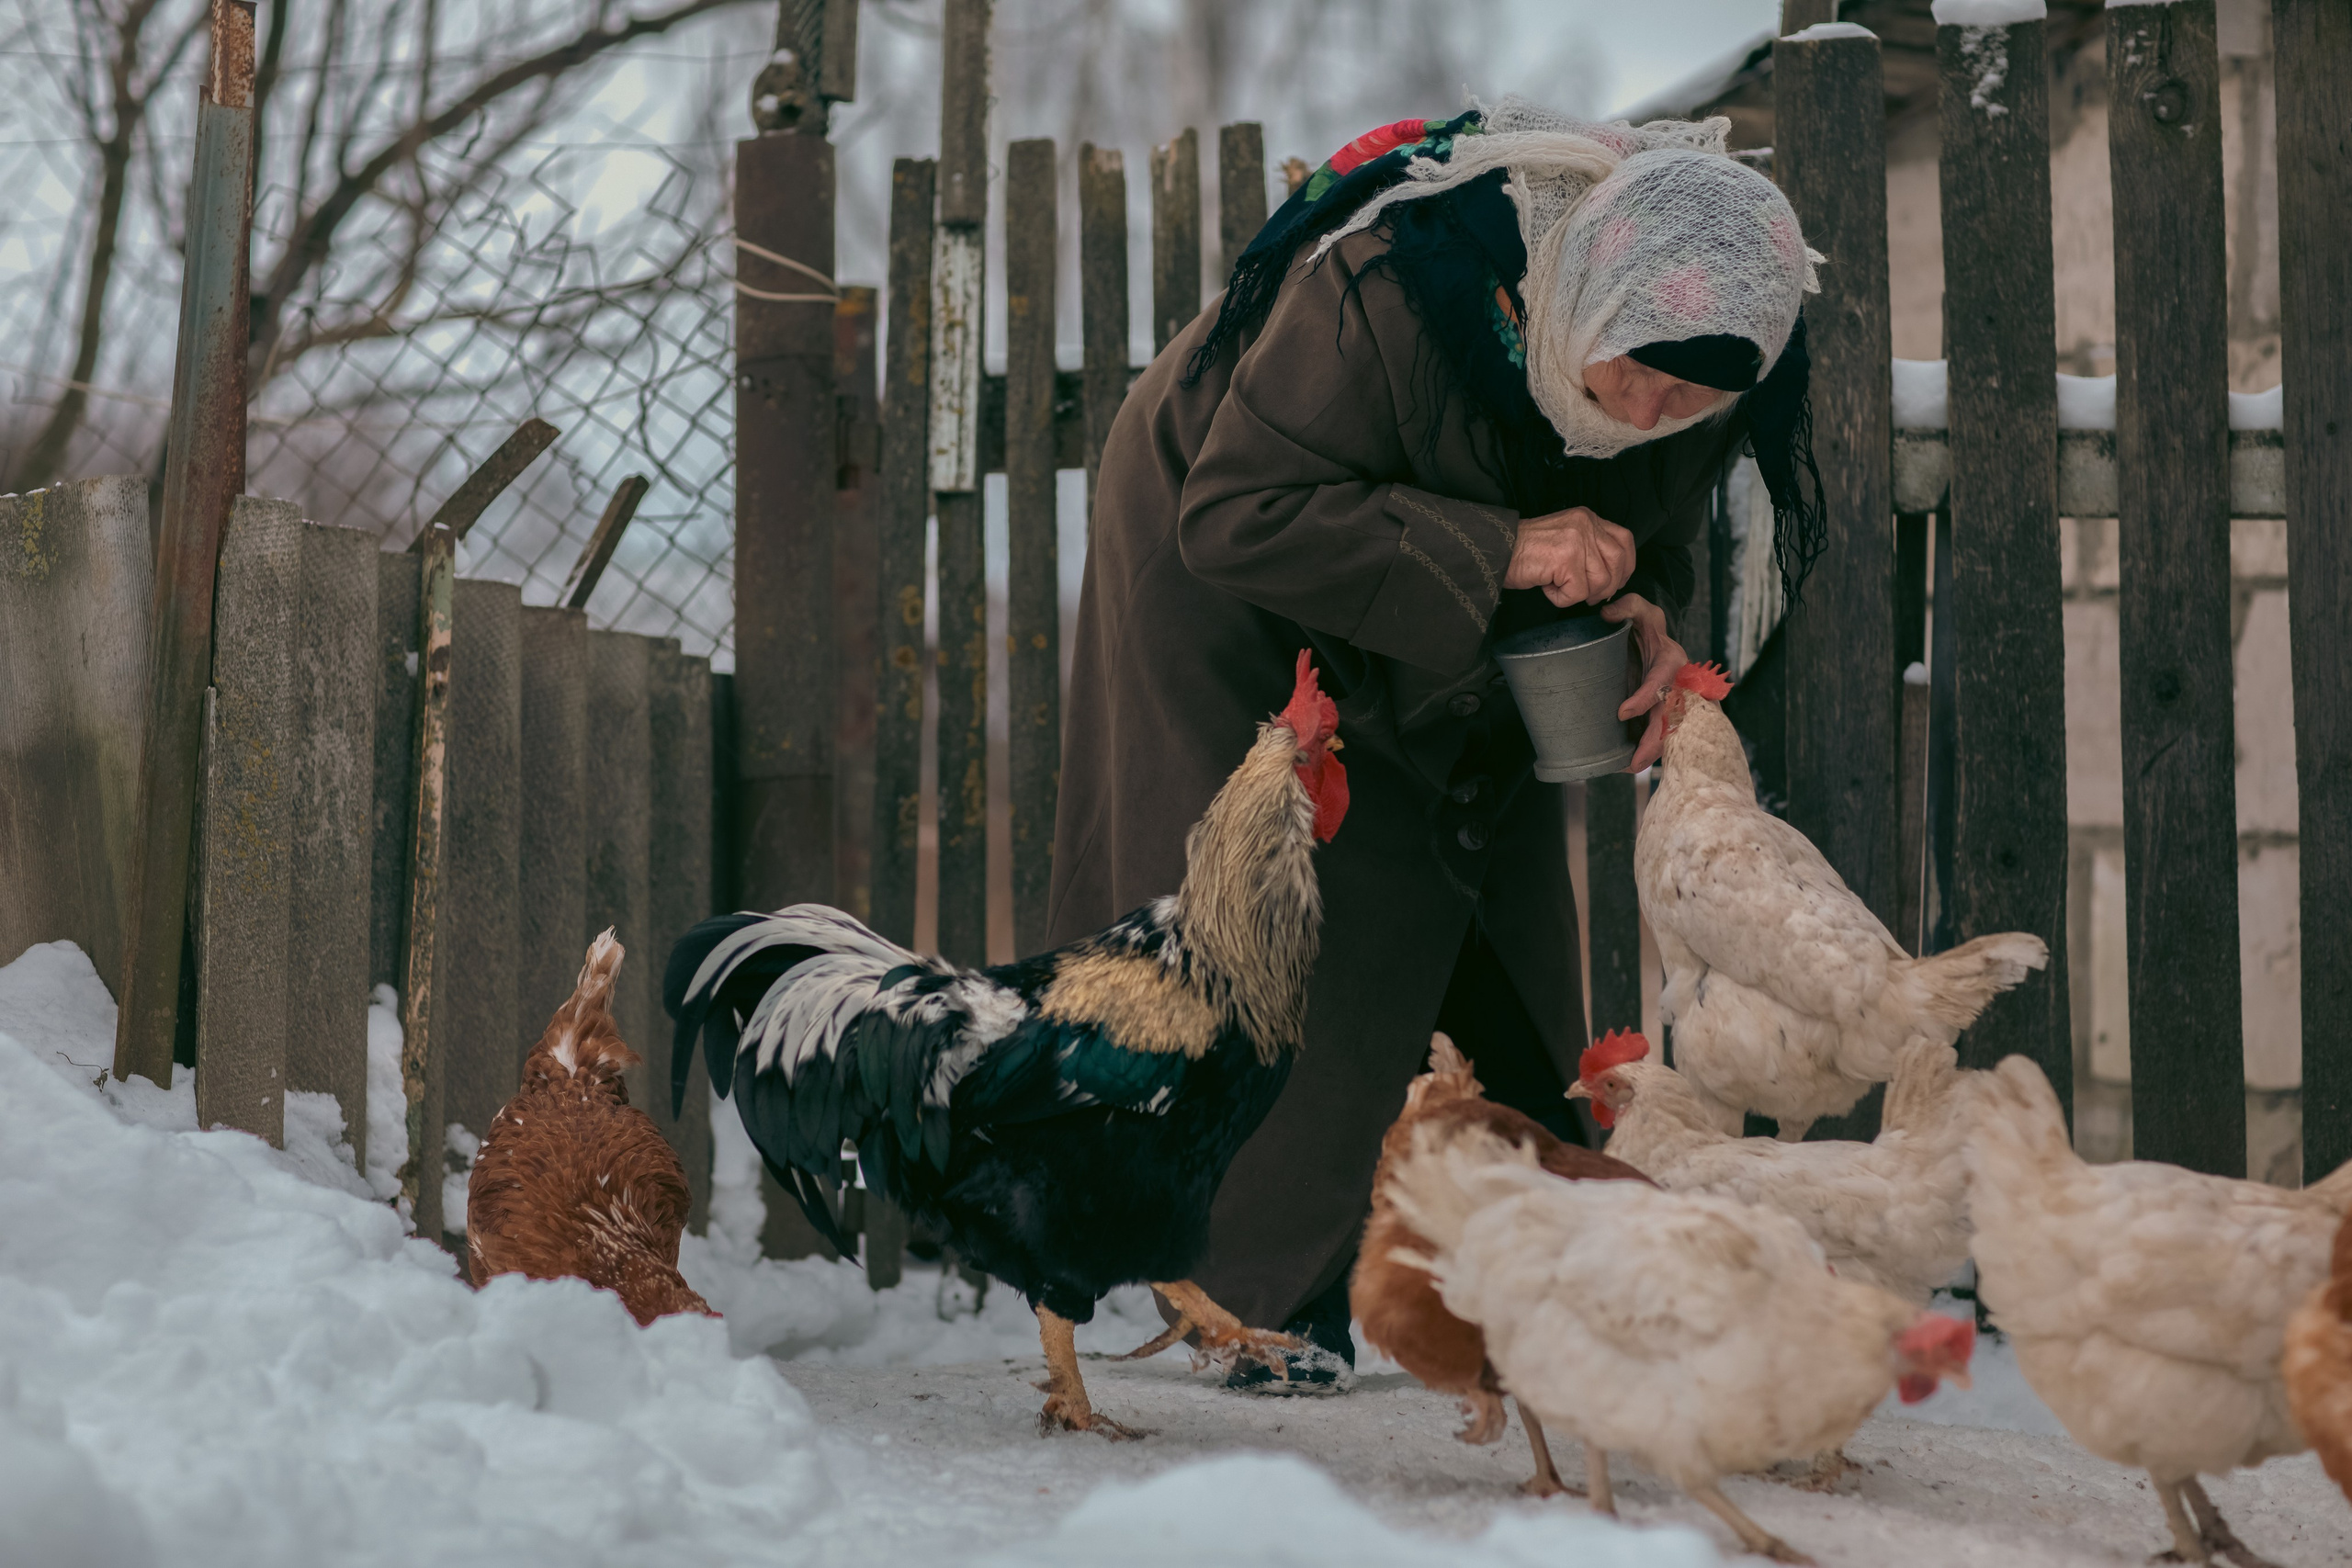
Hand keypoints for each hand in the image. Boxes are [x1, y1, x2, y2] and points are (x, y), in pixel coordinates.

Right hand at [1505, 507, 1636, 607]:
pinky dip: (1562, 598)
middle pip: (1618, 563)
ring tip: (1557, 586)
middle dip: (1607, 586)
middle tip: (1586, 595)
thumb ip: (1589, 548)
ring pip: (1600, 582)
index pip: (1624, 540)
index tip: (1617, 582)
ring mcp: (1576, 540)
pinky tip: (1547, 587)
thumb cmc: (1525, 550)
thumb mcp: (1564, 538)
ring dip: (1580, 594)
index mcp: (1587, 518)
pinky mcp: (1566, 558)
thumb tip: (1611, 578)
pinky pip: (1578, 593)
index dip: (1626, 566)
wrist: (1495, 548)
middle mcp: (1585, 524)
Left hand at [1602, 593, 1684, 772]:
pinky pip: (1656, 733)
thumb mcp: (1640, 609)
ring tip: (1628, 768)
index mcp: (1671, 662)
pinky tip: (1624, 764)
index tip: (1622, 712)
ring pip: (1666, 732)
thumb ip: (1626, 607)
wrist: (1654, 637)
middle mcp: (1676, 686)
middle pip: (1670, 718)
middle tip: (1635, 762)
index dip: (1644, 699)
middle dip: (1654, 741)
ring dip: (1651, 752)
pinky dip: (1644, 750)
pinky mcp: (1660, 711)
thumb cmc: (1647, 625)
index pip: (1661, 683)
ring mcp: (1670, 702)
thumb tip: (1605, 614)